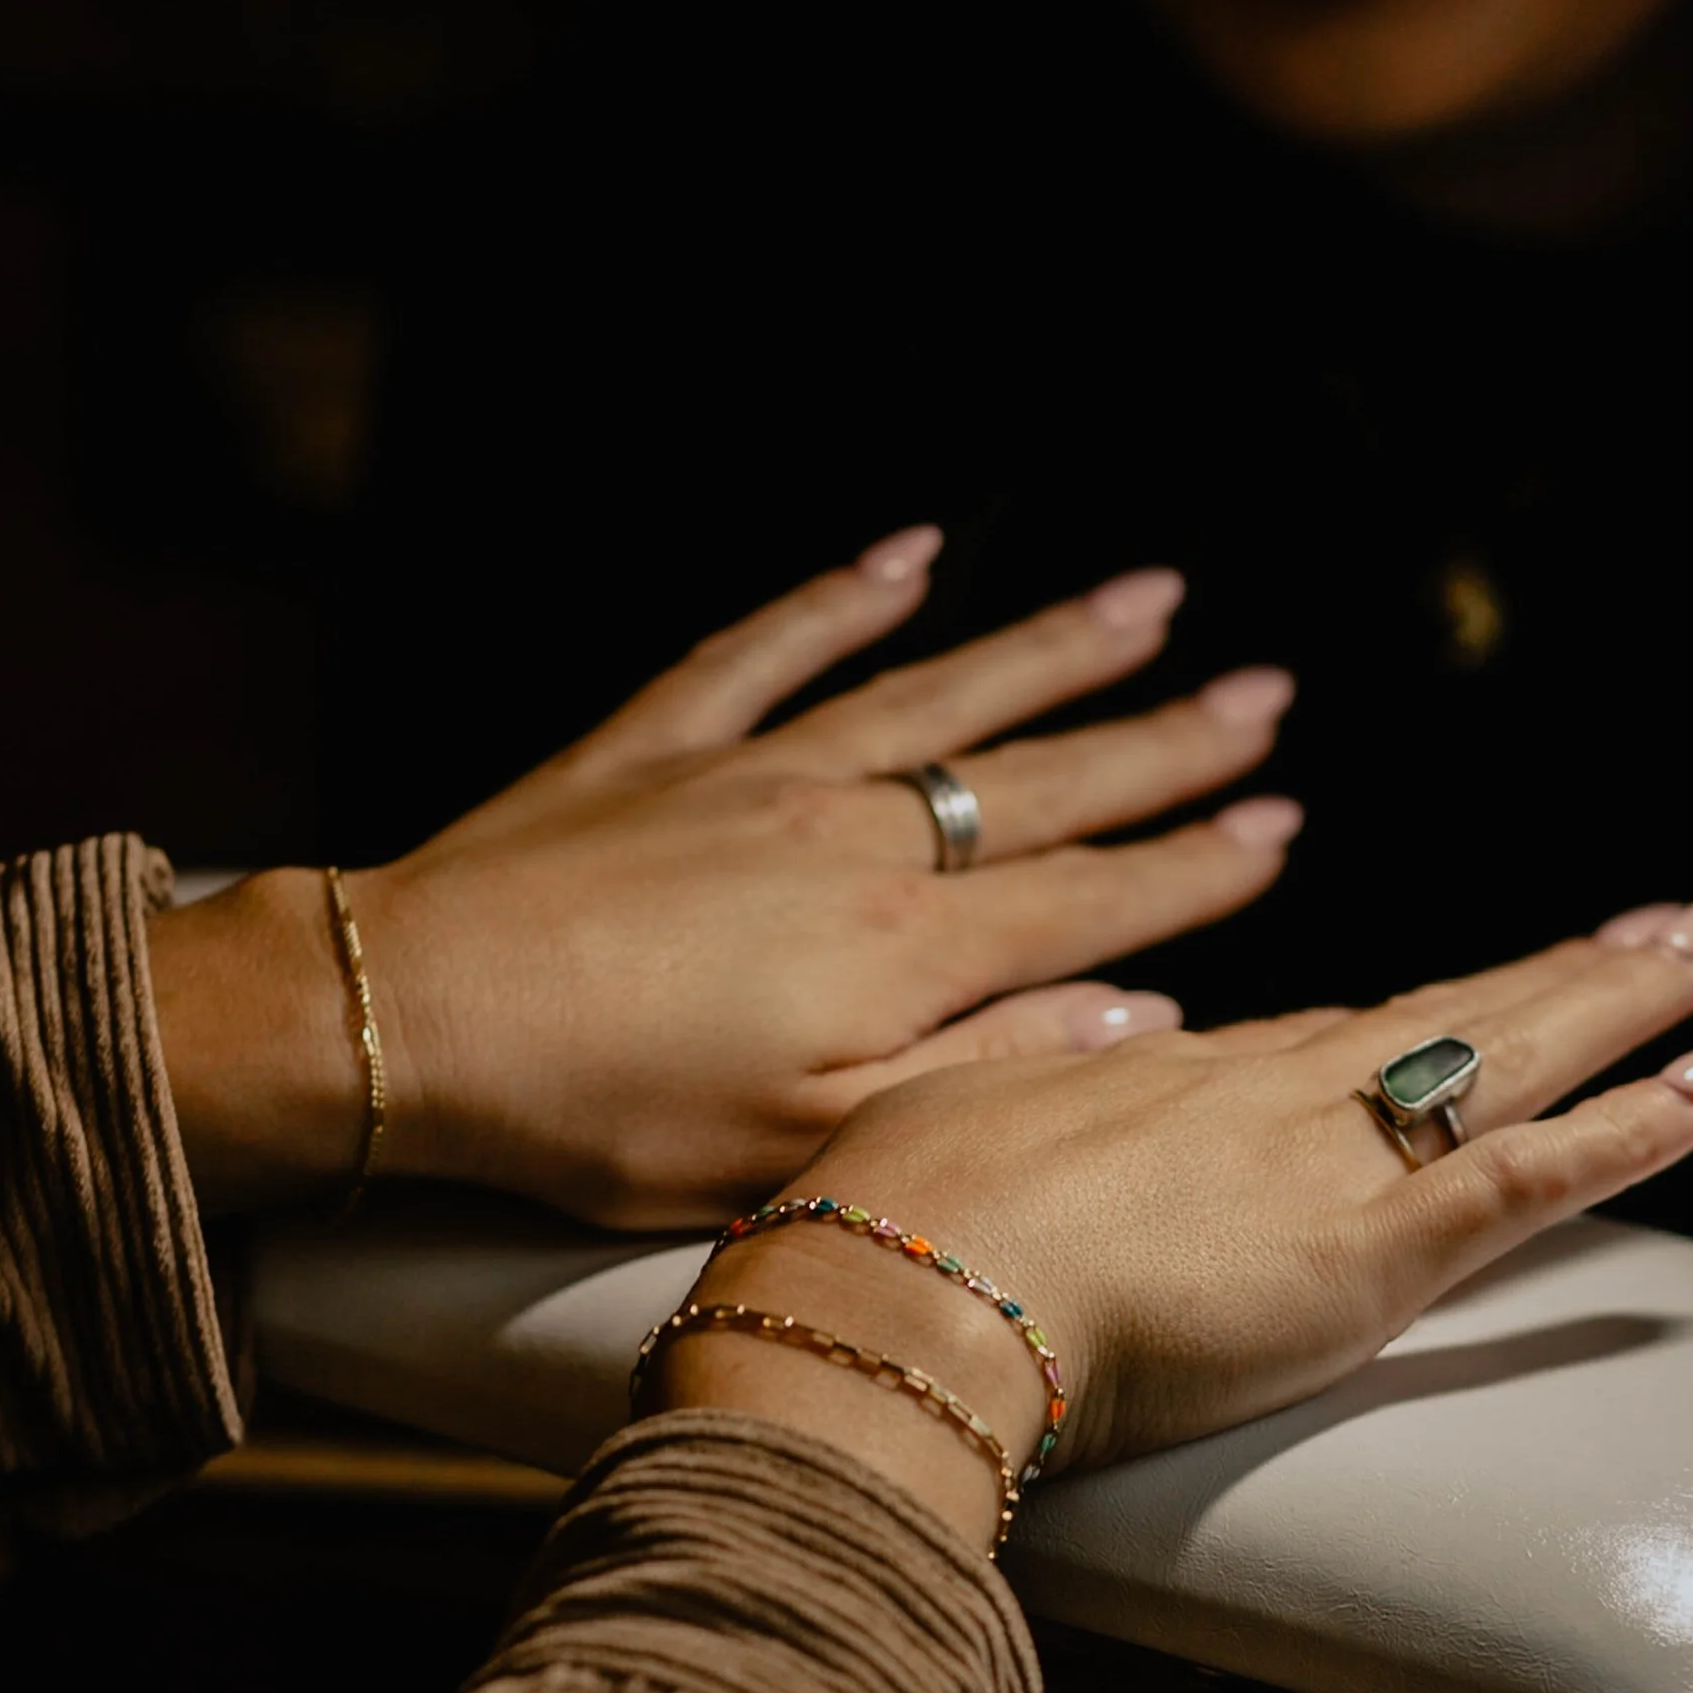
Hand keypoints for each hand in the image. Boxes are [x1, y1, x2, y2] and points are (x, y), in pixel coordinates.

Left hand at [149, 531, 1299, 1221]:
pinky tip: (914, 554)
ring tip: (1152, 598)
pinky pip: (774, 644)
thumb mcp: (810, 1139)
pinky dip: (846, 594)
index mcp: (900, 951)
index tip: (1280, 826)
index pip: (1089, 895)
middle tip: (1268, 696)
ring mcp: (755, 772)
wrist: (411, 1021)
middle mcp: (852, 836)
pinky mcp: (658, 744)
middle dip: (1165, 739)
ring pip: (937, 689)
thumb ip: (983, 1071)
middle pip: (1042, 779)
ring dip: (1051, 647)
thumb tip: (1136, 1016)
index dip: (1193, 867)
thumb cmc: (607, 1117)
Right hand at [652, 907, 1692, 1548]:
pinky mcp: (1368, 1252)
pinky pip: (1529, 1181)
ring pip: (1507, 1062)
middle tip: (1669, 921)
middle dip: (1563, 970)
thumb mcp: (940, 1117)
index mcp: (1167, 1075)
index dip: (1423, 1010)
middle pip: (1446, 1015)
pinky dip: (1627, 1133)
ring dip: (1620, 1008)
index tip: (1486, 983)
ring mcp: (1328, 1162)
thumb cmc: (892, 1228)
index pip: (1332, 1038)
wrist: (903, 1293)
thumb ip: (1021, 1081)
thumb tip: (1071, 1038)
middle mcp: (1268, 1095)